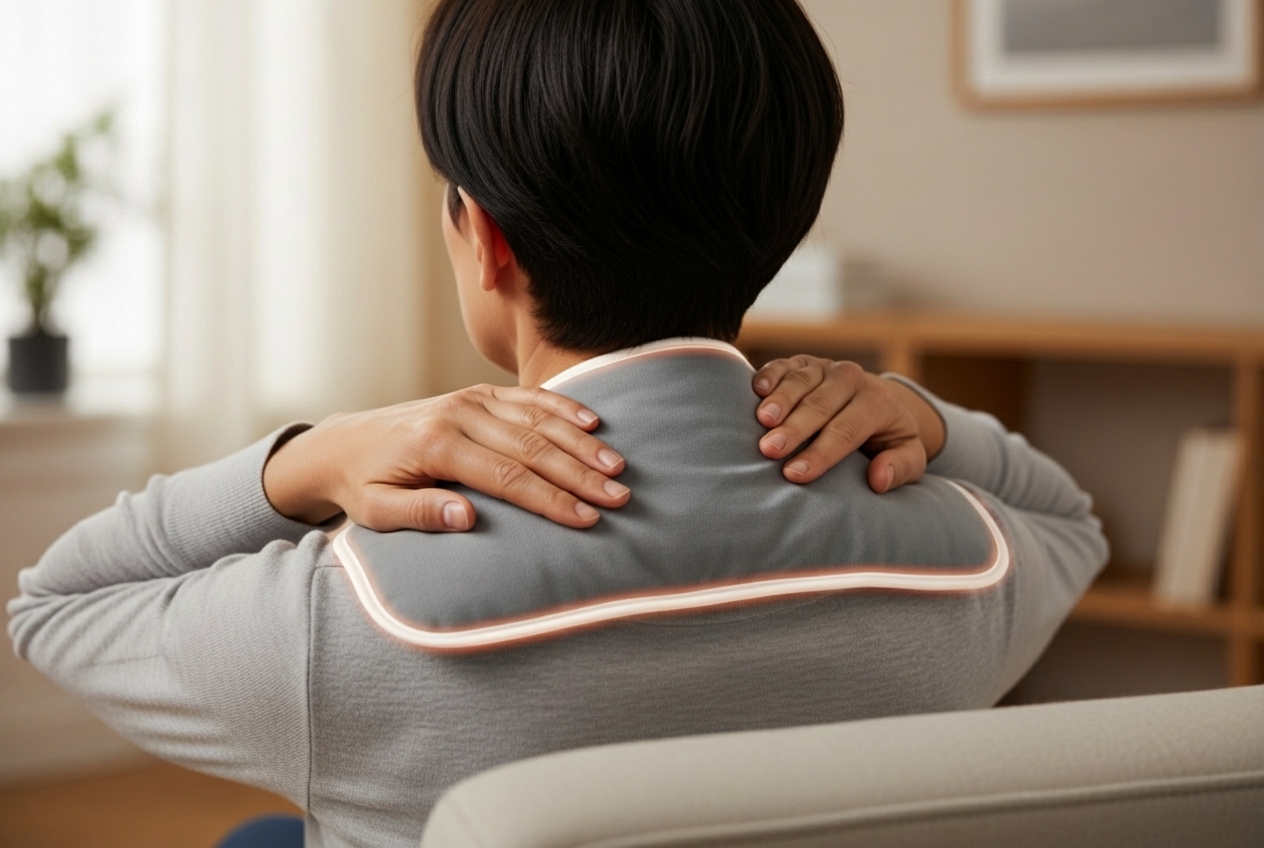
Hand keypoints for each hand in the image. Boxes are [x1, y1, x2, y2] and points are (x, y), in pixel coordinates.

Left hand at [263, 385, 628, 531]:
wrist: (343, 443)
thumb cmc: (362, 485)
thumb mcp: (376, 510)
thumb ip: (420, 513)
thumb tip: (468, 518)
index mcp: (436, 445)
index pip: (507, 476)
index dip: (550, 499)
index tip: (586, 518)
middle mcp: (457, 414)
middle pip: (532, 445)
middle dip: (579, 473)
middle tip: (619, 496)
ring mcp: (470, 399)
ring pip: (536, 418)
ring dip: (580, 443)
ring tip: (617, 466)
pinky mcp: (477, 393)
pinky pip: (527, 398)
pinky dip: (562, 407)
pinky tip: (593, 423)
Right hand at [751, 356, 944, 492]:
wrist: (876, 400)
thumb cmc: (885, 438)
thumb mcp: (908, 455)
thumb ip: (900, 468)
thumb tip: (878, 479)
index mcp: (878, 402)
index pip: (847, 430)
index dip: (821, 453)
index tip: (795, 474)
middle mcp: (851, 379)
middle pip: (820, 404)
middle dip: (794, 428)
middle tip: (770, 450)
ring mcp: (825, 367)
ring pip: (800, 381)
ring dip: (779, 400)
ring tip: (762, 422)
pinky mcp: (803, 362)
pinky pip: (783, 365)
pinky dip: (769, 375)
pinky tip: (755, 391)